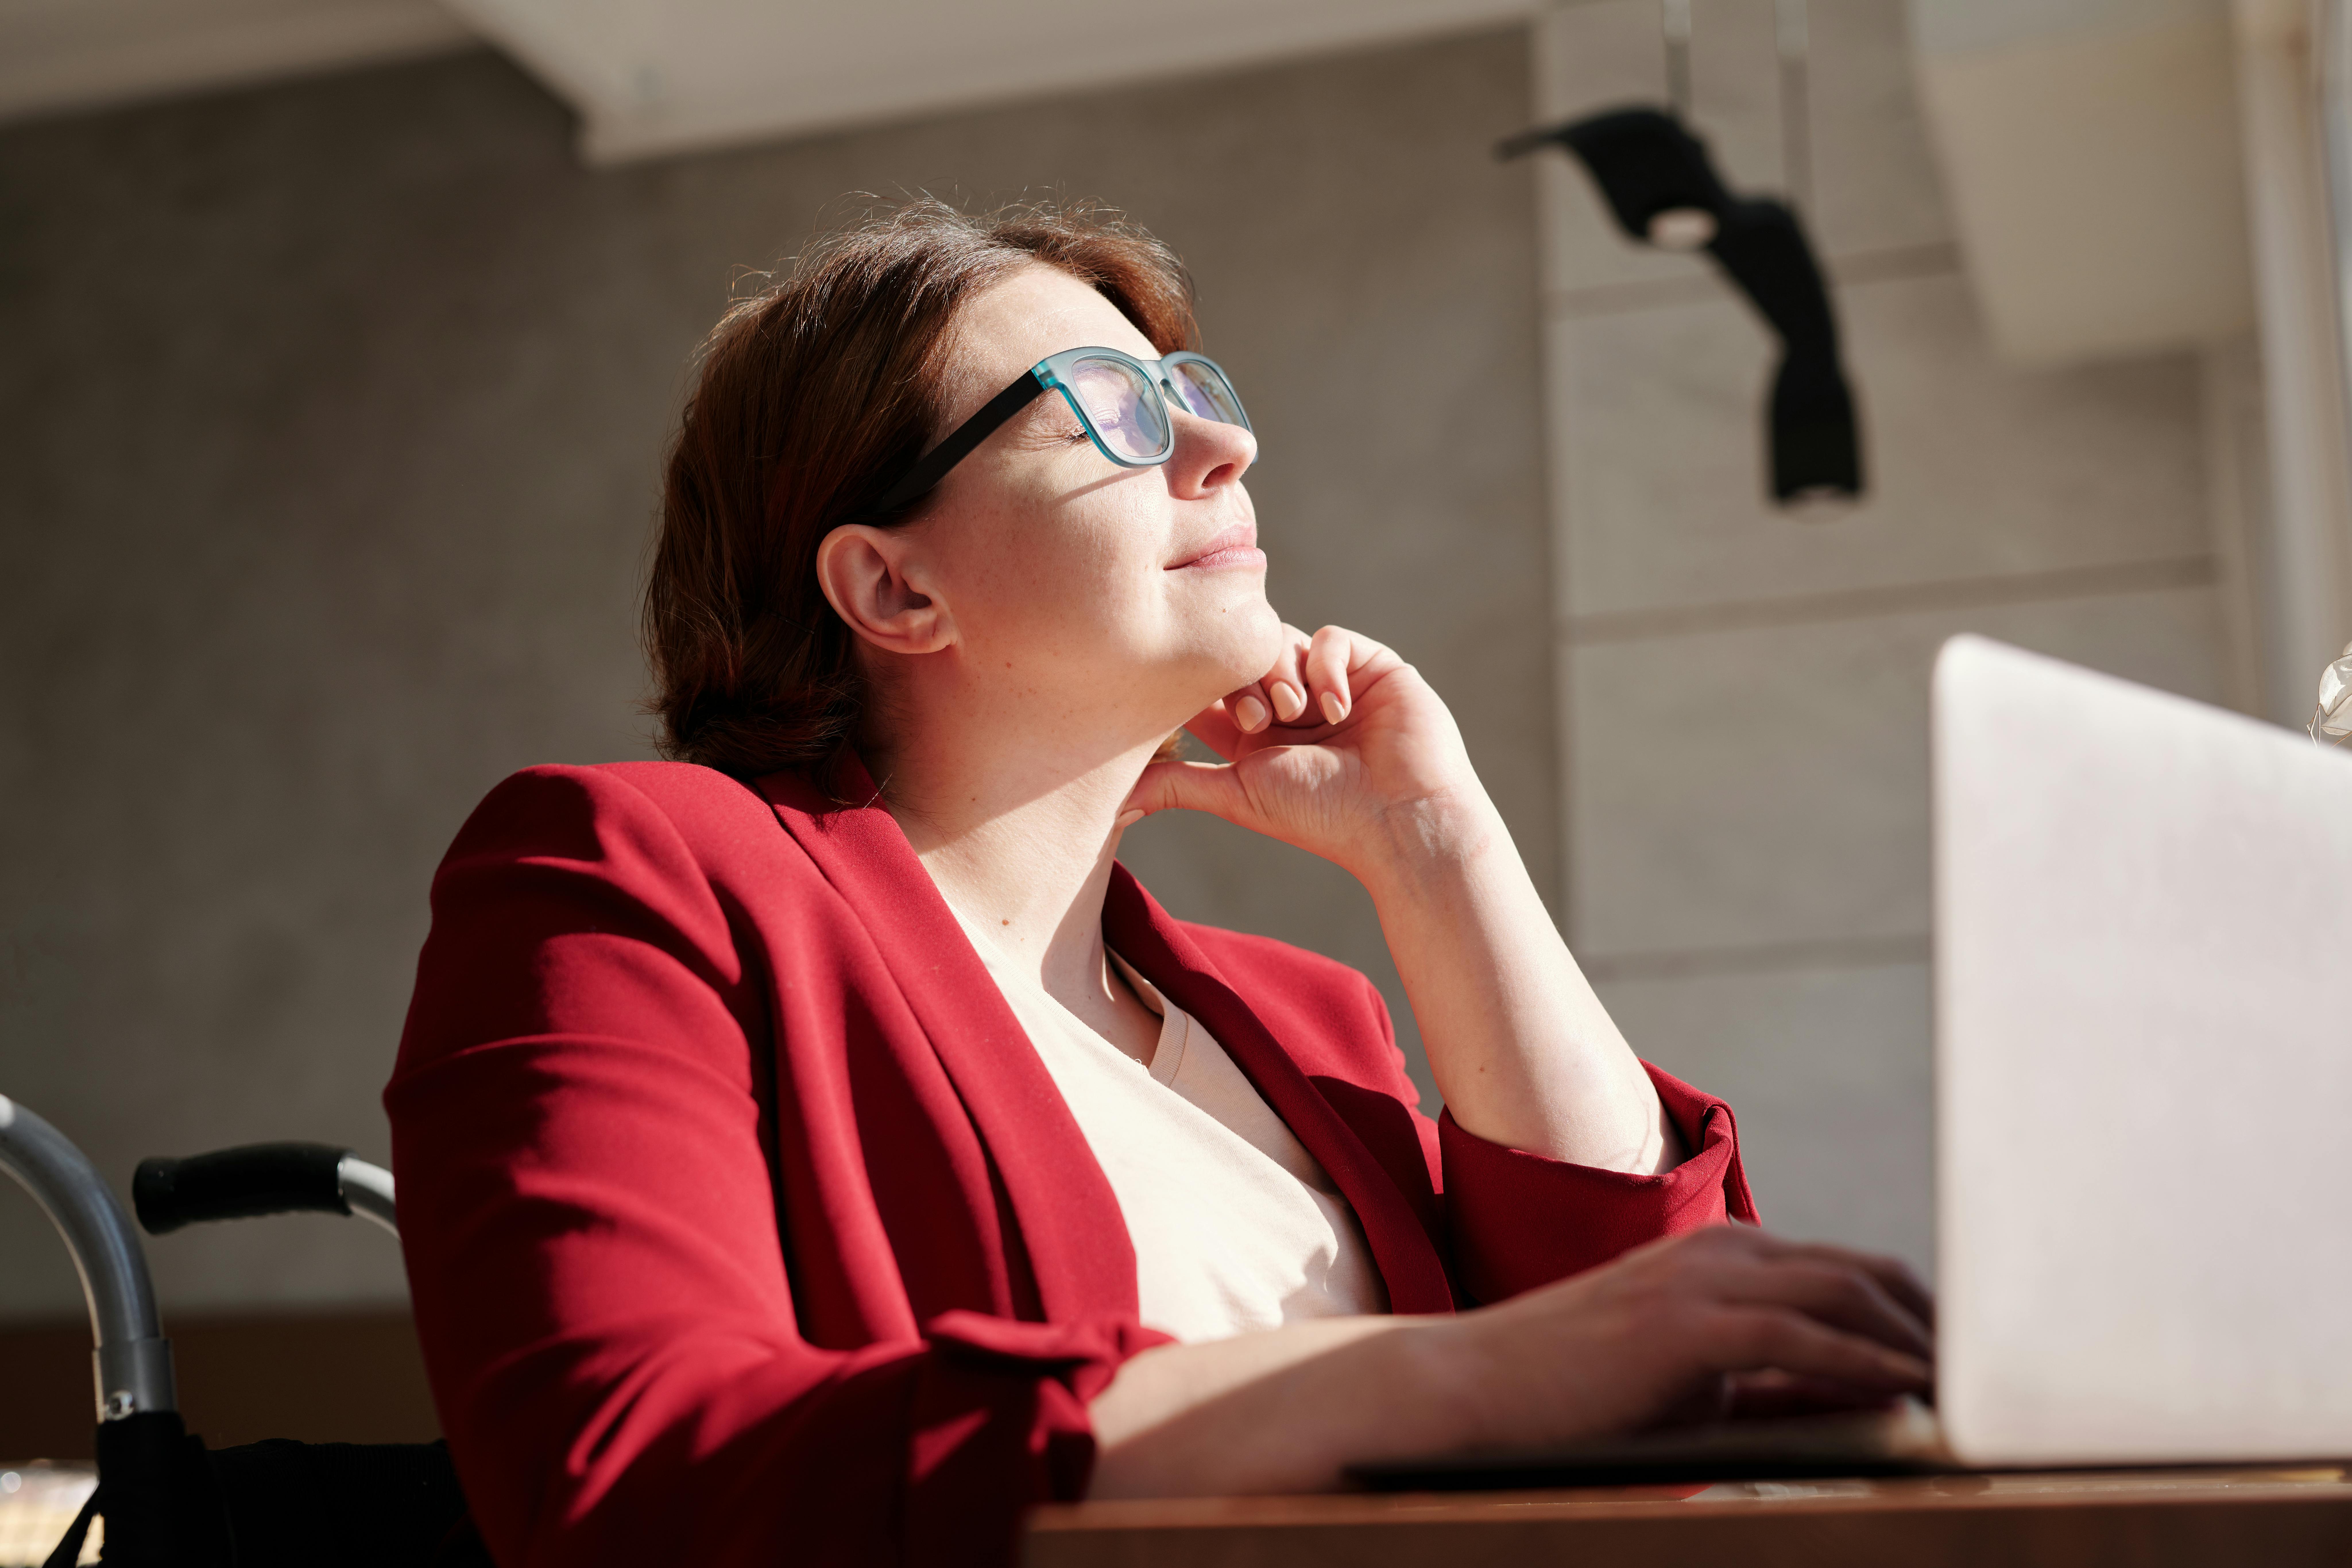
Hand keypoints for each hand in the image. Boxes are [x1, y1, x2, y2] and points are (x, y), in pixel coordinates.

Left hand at [1124, 623, 1486, 878]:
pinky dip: (1326, 669)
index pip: (1209, 684)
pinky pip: (1329, 638)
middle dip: (1243, 683)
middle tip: (1259, 721)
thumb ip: (1175, 784)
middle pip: (1240, 656)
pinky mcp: (1369, 665)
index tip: (1202, 707)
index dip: (1198, 685)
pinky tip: (1339, 711)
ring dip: (1282, 675)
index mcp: (1254, 732)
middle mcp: (1290, 703)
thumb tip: (1110, 803)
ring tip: (1299, 717)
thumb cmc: (1321, 816)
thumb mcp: (1236, 794)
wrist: (1399, 819)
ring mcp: (1330, 682)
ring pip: (1280, 640)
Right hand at [1433, 1226, 1933, 1449]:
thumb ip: (1782, 1392)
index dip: (1922, 1315)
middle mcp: (1723, 1252)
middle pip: (1867, 1274)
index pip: (1853, 1274)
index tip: (1973, 1364)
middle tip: (2000, 1377)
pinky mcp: (1685, 1322)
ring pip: (1845, 1294)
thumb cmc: (1581, 1399)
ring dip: (1919, 1343)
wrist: (1473, 1390)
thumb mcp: (1700, 1393)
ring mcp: (1702, 1279)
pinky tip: (1912, 1394)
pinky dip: (1867, 1365)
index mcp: (1726, 1261)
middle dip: (1940, 1323)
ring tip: (1973, 1390)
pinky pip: (1801, 1336)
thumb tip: (1876, 1408)